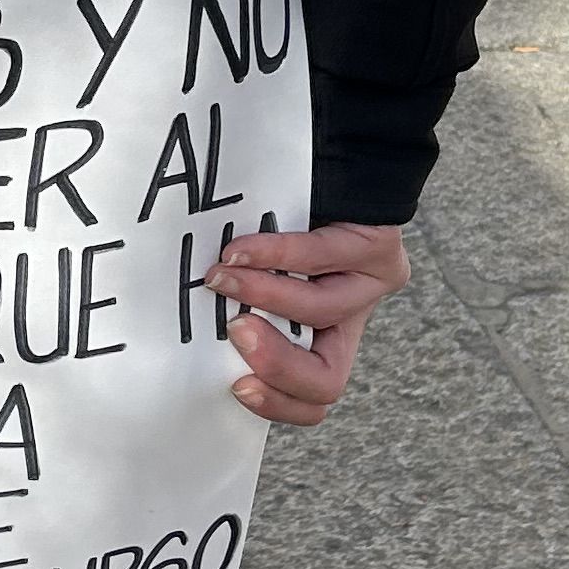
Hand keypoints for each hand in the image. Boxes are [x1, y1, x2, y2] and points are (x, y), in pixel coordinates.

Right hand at [206, 222, 410, 429]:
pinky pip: (321, 258)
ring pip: (320, 312)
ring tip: (221, 277)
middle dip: (277, 365)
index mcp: (321, 341)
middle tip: (236, 333)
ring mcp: (371, 288)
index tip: (237, 384)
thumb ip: (235, 311)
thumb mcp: (254, 281)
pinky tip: (238, 251)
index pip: (313, 398)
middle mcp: (350, 323)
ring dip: (260, 294)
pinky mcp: (380, 249)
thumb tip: (188, 335)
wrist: (330, 164)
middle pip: (327, 379)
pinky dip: (272, 255)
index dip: (278, 403)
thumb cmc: (277, 225)